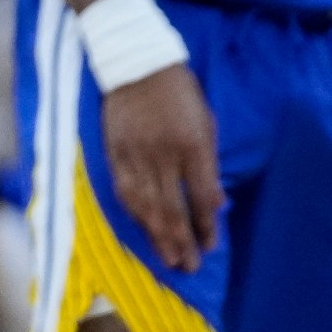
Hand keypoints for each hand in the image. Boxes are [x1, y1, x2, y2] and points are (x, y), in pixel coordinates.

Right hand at [101, 64, 219, 272]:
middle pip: (173, 208)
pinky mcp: (115, 153)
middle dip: (183, 242)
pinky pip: (125, 191)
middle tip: (190, 268)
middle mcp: (164, 154)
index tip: (210, 246)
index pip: (200, 197)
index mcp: (193, 144)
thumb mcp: (206, 121)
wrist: (136, 63)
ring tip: (169, 259)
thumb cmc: (179, 91)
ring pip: (147, 206)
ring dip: (158, 236)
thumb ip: (210, 164)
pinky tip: (143, 229)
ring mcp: (136, 155)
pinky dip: (135, 214)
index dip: (206, 225)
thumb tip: (216, 202)